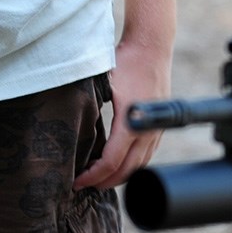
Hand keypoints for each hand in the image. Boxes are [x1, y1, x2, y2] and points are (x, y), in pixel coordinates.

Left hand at [74, 40, 171, 189]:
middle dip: (106, 181)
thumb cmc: (127, 61)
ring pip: (142, 163)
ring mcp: (158, 127)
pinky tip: (121, 161)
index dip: (93, 176)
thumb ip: (90, 109)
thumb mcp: (101, 85)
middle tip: (86, 186)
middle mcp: (148, 129)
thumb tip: (71, 131)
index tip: (77, 181)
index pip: (112, 161)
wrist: (153, 46)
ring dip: (122, 174)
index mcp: (131, 123)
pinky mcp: (161, 123)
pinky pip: (149, 152)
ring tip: (101, 177)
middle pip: (129, 168)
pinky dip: (134, 163)